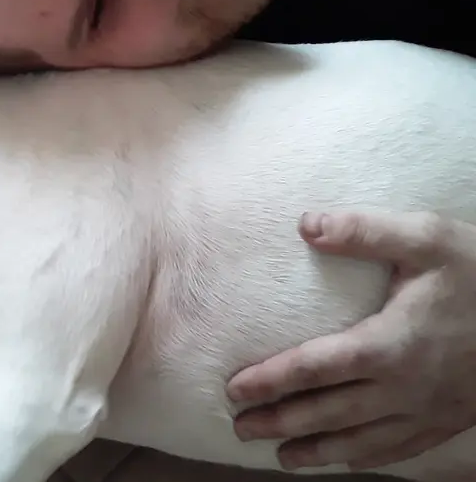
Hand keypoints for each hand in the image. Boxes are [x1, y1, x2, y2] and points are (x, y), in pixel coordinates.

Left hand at [227, 210, 475, 471]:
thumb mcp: (427, 238)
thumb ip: (365, 232)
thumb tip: (306, 224)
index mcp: (390, 343)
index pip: (315, 368)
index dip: (272, 380)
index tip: (236, 388)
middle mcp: (403, 387)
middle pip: (327, 411)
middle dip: (279, 421)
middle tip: (240, 426)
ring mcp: (426, 411)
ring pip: (358, 441)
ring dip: (314, 450)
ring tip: (278, 455)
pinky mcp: (446, 422)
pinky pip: (396, 450)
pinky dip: (362, 457)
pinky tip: (342, 459)